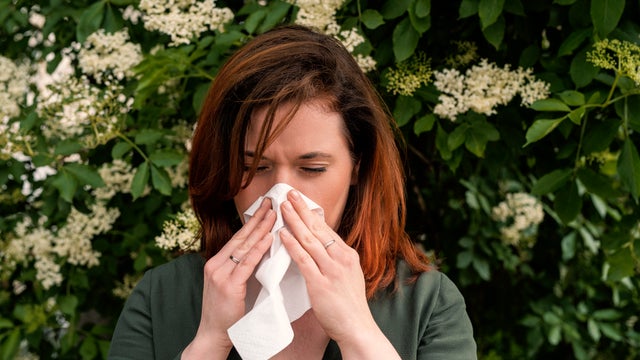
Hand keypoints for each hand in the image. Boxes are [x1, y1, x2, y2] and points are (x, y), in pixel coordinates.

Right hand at [182, 198, 274, 358]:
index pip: (237, 237)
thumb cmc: (226, 312)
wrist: (213, 334)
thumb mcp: (231, 284)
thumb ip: (241, 268)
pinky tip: (269, 237)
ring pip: (244, 246)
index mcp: (216, 262)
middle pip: (241, 236)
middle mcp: (216, 264)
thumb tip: (262, 252)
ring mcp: (221, 274)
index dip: (252, 221)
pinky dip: (259, 249)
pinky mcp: (229, 285)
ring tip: (274, 214)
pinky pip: (247, 263)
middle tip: (271, 202)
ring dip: (261, 228)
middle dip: (258, 218)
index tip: (265, 207)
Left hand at [279, 189, 399, 357]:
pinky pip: (303, 259)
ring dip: (294, 221)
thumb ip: (336, 261)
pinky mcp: (320, 283)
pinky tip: (282, 234)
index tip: (300, 201)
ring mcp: (331, 270)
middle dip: (301, 209)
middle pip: (318, 229)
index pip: (327, 229)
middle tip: (289, 194)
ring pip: (309, 240)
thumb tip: (322, 248)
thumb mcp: (348, 275)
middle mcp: (341, 259)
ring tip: (282, 207)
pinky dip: (292, 245)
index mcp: (348, 255)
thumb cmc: (349, 305)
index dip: (311, 214)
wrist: (357, 327)